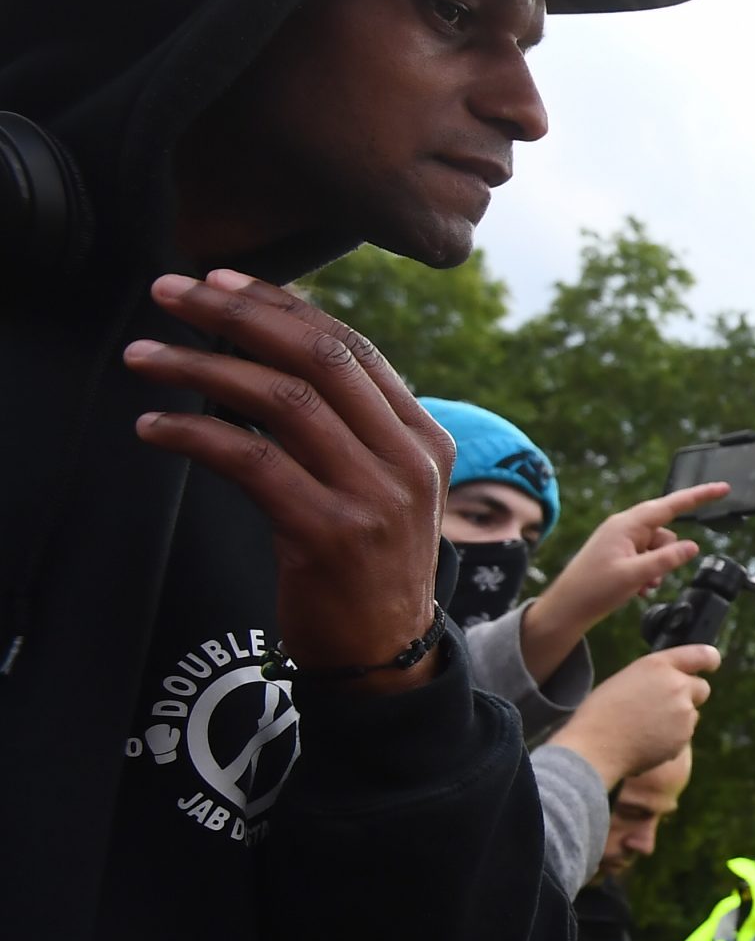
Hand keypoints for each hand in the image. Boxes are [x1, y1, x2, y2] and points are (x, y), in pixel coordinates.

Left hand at [125, 273, 450, 690]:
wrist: (386, 659)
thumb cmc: (367, 568)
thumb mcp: (382, 488)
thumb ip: (350, 430)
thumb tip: (269, 359)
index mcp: (424, 438)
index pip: (353, 347)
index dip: (283, 306)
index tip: (223, 280)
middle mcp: (408, 459)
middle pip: (319, 358)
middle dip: (237, 314)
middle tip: (173, 291)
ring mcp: (373, 497)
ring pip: (282, 401)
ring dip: (201, 367)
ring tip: (144, 356)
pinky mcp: (328, 534)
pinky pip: (250, 461)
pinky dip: (193, 433)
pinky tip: (154, 425)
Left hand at [517, 482, 730, 678]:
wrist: (566, 609)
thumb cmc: (594, 590)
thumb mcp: (636, 575)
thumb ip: (667, 559)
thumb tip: (693, 546)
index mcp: (628, 524)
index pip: (672, 505)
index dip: (700, 496)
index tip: (722, 489)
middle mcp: (624, 527)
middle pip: (665, 532)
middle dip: (668, 554)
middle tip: (652, 577)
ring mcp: (620, 540)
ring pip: (657, 547)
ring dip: (658, 568)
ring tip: (642, 587)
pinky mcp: (618, 553)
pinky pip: (646, 557)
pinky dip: (648, 572)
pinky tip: (637, 589)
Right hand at [546, 646, 717, 785]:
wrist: (595, 746)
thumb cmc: (602, 712)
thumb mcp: (627, 679)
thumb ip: (656, 677)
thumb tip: (671, 683)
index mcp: (658, 665)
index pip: (701, 655)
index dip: (709, 659)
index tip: (712, 664)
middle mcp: (677, 685)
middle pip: (702, 688)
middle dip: (689, 695)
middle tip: (664, 706)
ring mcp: (683, 712)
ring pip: (692, 714)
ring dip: (678, 719)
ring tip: (646, 726)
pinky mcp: (684, 736)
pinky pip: (684, 735)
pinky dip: (671, 738)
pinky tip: (647, 740)